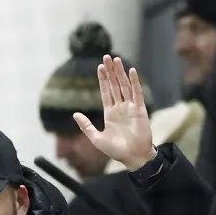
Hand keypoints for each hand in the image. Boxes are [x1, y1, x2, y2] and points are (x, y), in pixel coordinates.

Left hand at [73, 55, 156, 171]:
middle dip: (111, 71)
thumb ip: (86, 126)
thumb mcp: (96, 138)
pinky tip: (131, 71)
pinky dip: (135, 82)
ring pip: (125, 86)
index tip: (100, 67)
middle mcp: (120, 108)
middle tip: (107, 57)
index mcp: (110, 113)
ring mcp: (131, 108)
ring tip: (117, 59)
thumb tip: (75, 114)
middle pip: (115, 85)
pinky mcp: (140, 110)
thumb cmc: (116, 151)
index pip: (106, 92)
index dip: (103, 80)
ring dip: (121, 73)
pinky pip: (137, 93)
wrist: (133, 158)